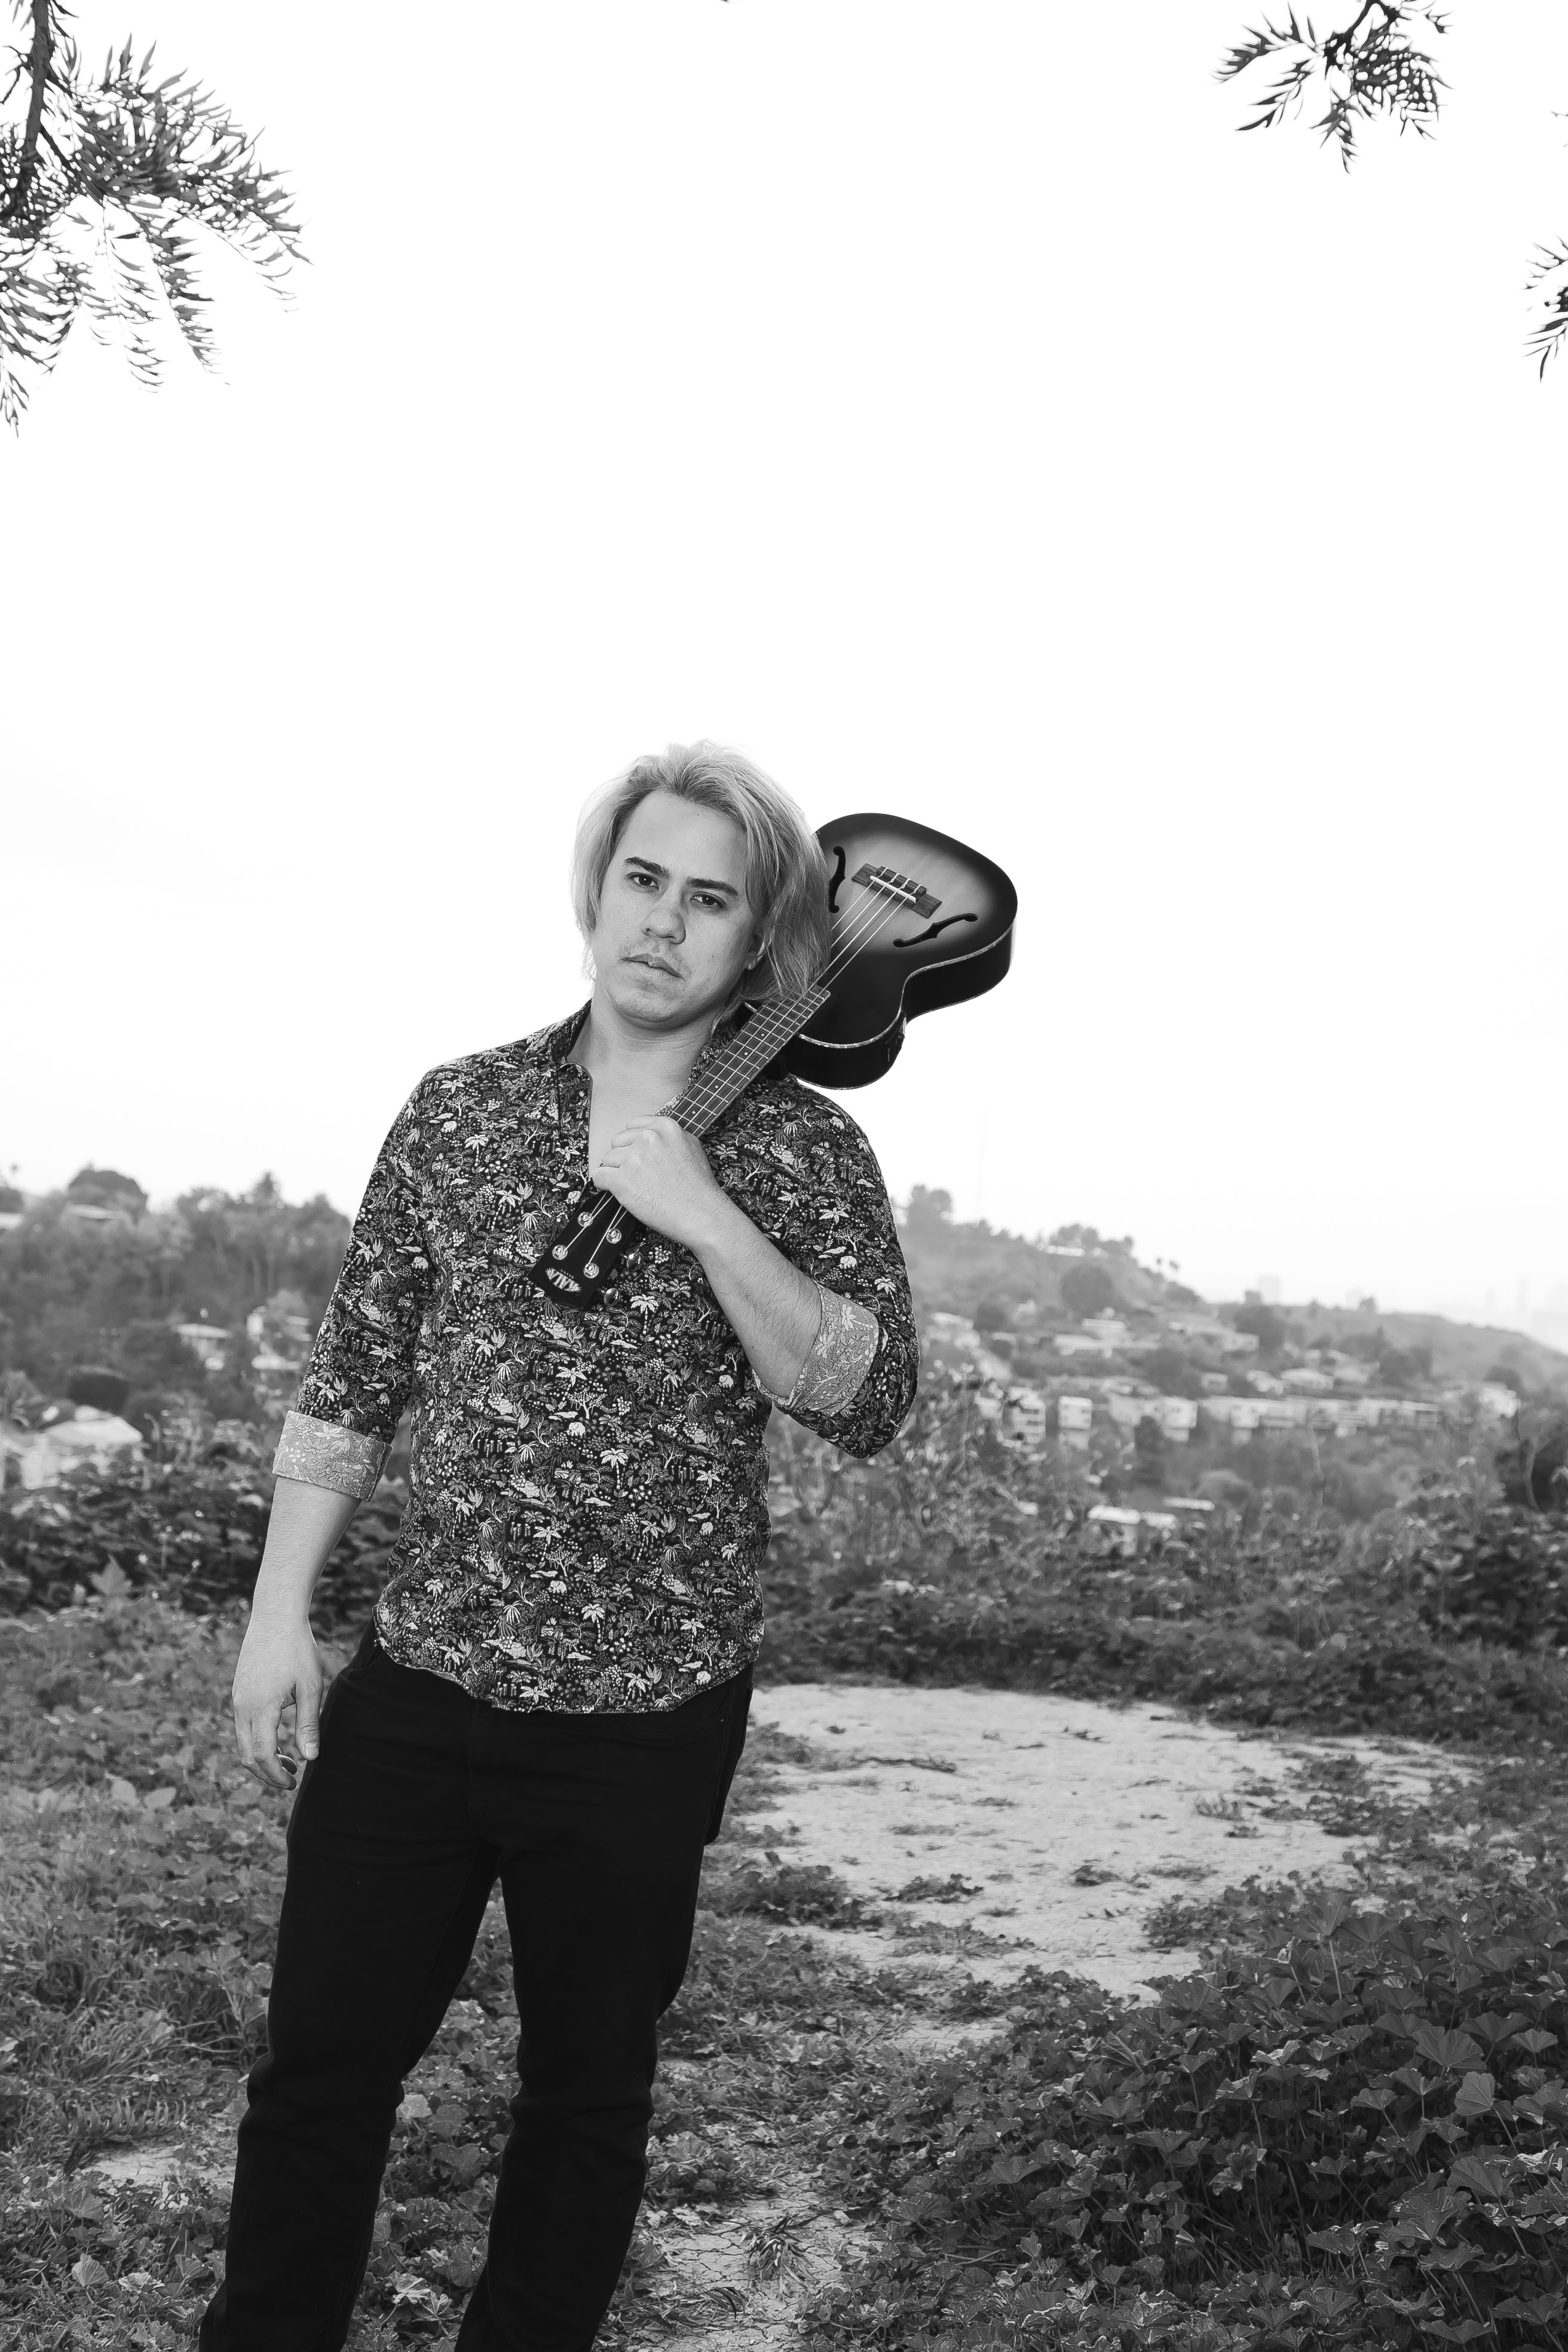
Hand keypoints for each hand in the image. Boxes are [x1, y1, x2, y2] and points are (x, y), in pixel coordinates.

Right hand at [232, 1613, 328, 1792]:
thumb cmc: (297, 1649)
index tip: (293, 1783)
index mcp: (261, 1707)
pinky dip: (256, 1741)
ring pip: (242, 1743)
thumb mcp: (311, 1686)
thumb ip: (308, 1724)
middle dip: (267, 1774)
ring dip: (262, 1759)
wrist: (275, 1617)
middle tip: (291, 1780)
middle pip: (247, 1756)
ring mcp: (237, 1700)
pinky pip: (241, 1727)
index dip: (277, 1776)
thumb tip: (310, 1758)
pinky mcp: (238, 1693)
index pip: (263, 1755)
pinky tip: (277, 1738)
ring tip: (289, 1762)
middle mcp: (242, 1707)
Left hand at [595, 1116, 727, 1251]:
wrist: (701, 1214)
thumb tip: (649, 1135)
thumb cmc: (698, 1187)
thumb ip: (668, 1137)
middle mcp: (648, 1139)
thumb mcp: (691, 1147)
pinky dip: (604, 1184)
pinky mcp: (622, 1180)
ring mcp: (634, 1159)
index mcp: (665, 1128)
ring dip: (616, 1172)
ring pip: (607, 1159)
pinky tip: (618, 1191)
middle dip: (623, 1157)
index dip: (633, 1142)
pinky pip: (599, 1176)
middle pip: (617, 1142)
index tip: (637, 1154)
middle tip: (638, 1173)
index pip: (632, 1126)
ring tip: (634, 1185)